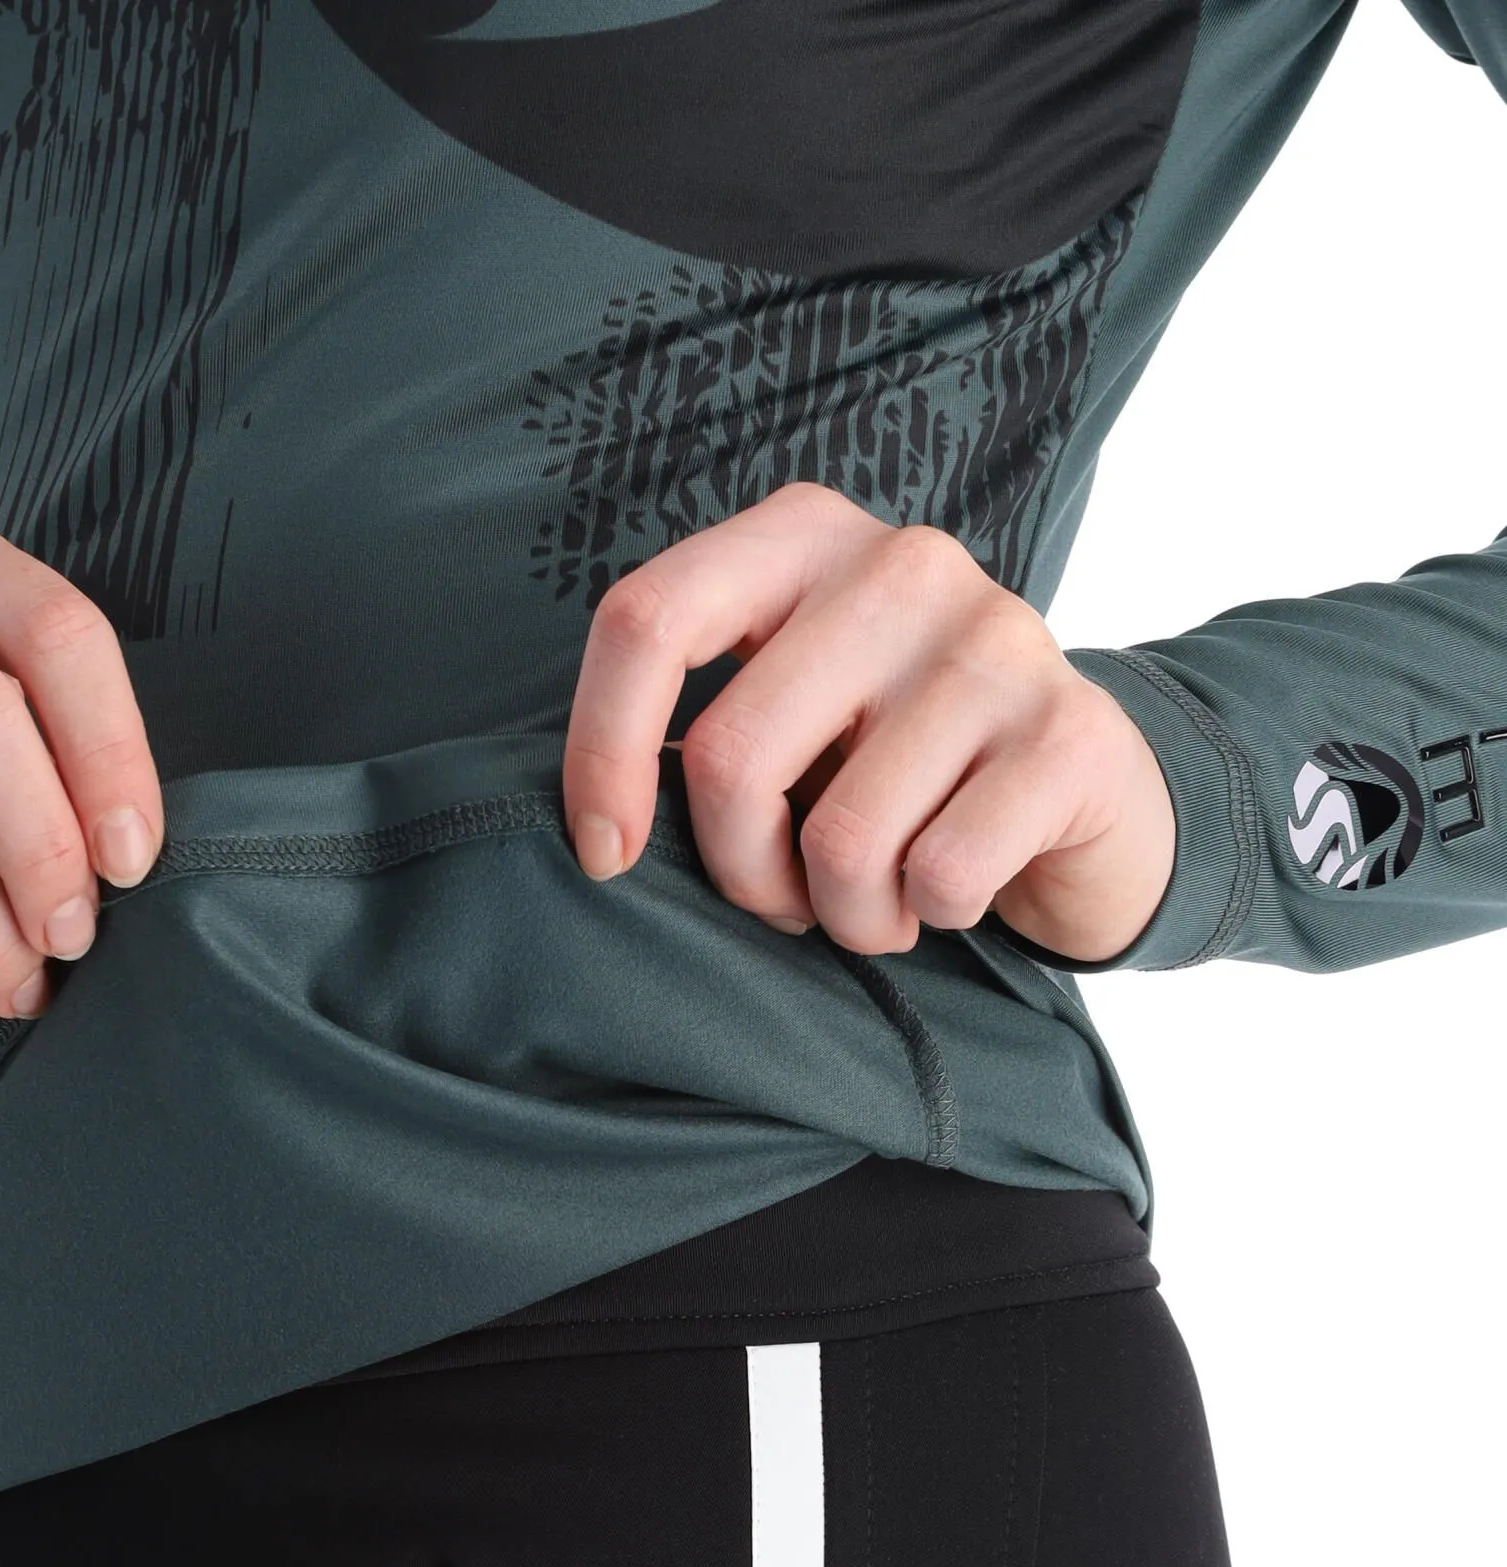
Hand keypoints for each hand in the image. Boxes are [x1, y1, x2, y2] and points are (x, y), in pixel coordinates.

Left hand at [561, 482, 1174, 962]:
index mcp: (800, 536)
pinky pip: (940, 875)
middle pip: (731, 756)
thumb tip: (600, 830)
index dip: (599, 754)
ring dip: (844, 914)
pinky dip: (929, 915)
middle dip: (741, 871)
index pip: (647, 622)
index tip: (606, 857)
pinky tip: (952, 889)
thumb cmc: (891, 760)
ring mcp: (995, 638)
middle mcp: (900, 563)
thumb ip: (702, 724)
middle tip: (783, 899)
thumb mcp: (787, 709)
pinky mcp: (1070, 730)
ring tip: (875, 901)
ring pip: (840, 841)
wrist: (1082, 788)